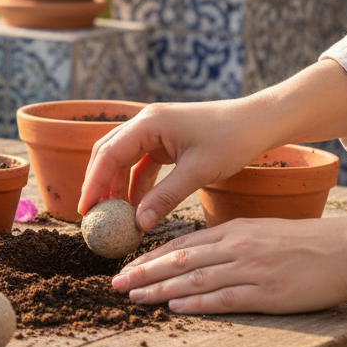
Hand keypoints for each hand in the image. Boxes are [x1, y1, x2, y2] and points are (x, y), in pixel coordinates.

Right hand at [78, 99, 273, 230]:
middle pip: (108, 154)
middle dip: (98, 184)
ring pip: (123, 159)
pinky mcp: (166, 141)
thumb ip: (164, 198)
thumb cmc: (232, 139)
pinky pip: (141, 163)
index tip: (86, 210)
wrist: (259, 122)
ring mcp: (155, 131)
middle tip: (93, 214)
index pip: (108, 154)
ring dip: (116, 185)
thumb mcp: (197, 172)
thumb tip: (138, 224)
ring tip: (113, 215)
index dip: (94, 183)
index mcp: (148, 123)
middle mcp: (146, 123)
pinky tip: (137, 206)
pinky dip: (136, 184)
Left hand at [110, 216, 346, 314]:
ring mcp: (251, 270)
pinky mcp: (268, 292)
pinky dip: (197, 302)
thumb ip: (231, 240)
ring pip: (195, 279)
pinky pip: (225, 298)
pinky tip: (175, 307)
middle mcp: (236, 247)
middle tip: (116, 284)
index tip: (127, 268)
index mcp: (234, 230)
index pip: (182, 244)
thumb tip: (200, 252)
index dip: (151, 258)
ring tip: (135, 297)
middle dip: (144, 273)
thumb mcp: (261, 230)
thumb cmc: (307, 242)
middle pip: (180, 261)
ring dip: (160, 289)